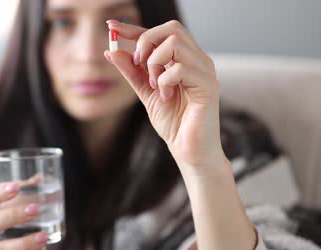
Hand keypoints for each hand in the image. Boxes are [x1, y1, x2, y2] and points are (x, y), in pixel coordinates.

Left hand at [105, 20, 224, 169]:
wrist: (189, 151)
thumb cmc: (174, 123)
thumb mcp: (145, 93)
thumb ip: (131, 72)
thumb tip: (112, 51)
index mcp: (184, 59)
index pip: (160, 33)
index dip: (134, 28)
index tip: (112, 27)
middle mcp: (197, 60)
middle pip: (172, 28)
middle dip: (146, 42)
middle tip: (138, 65)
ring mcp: (204, 70)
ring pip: (175, 44)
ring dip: (155, 63)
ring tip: (155, 85)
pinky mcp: (208, 85)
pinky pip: (179, 68)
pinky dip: (164, 81)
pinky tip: (166, 96)